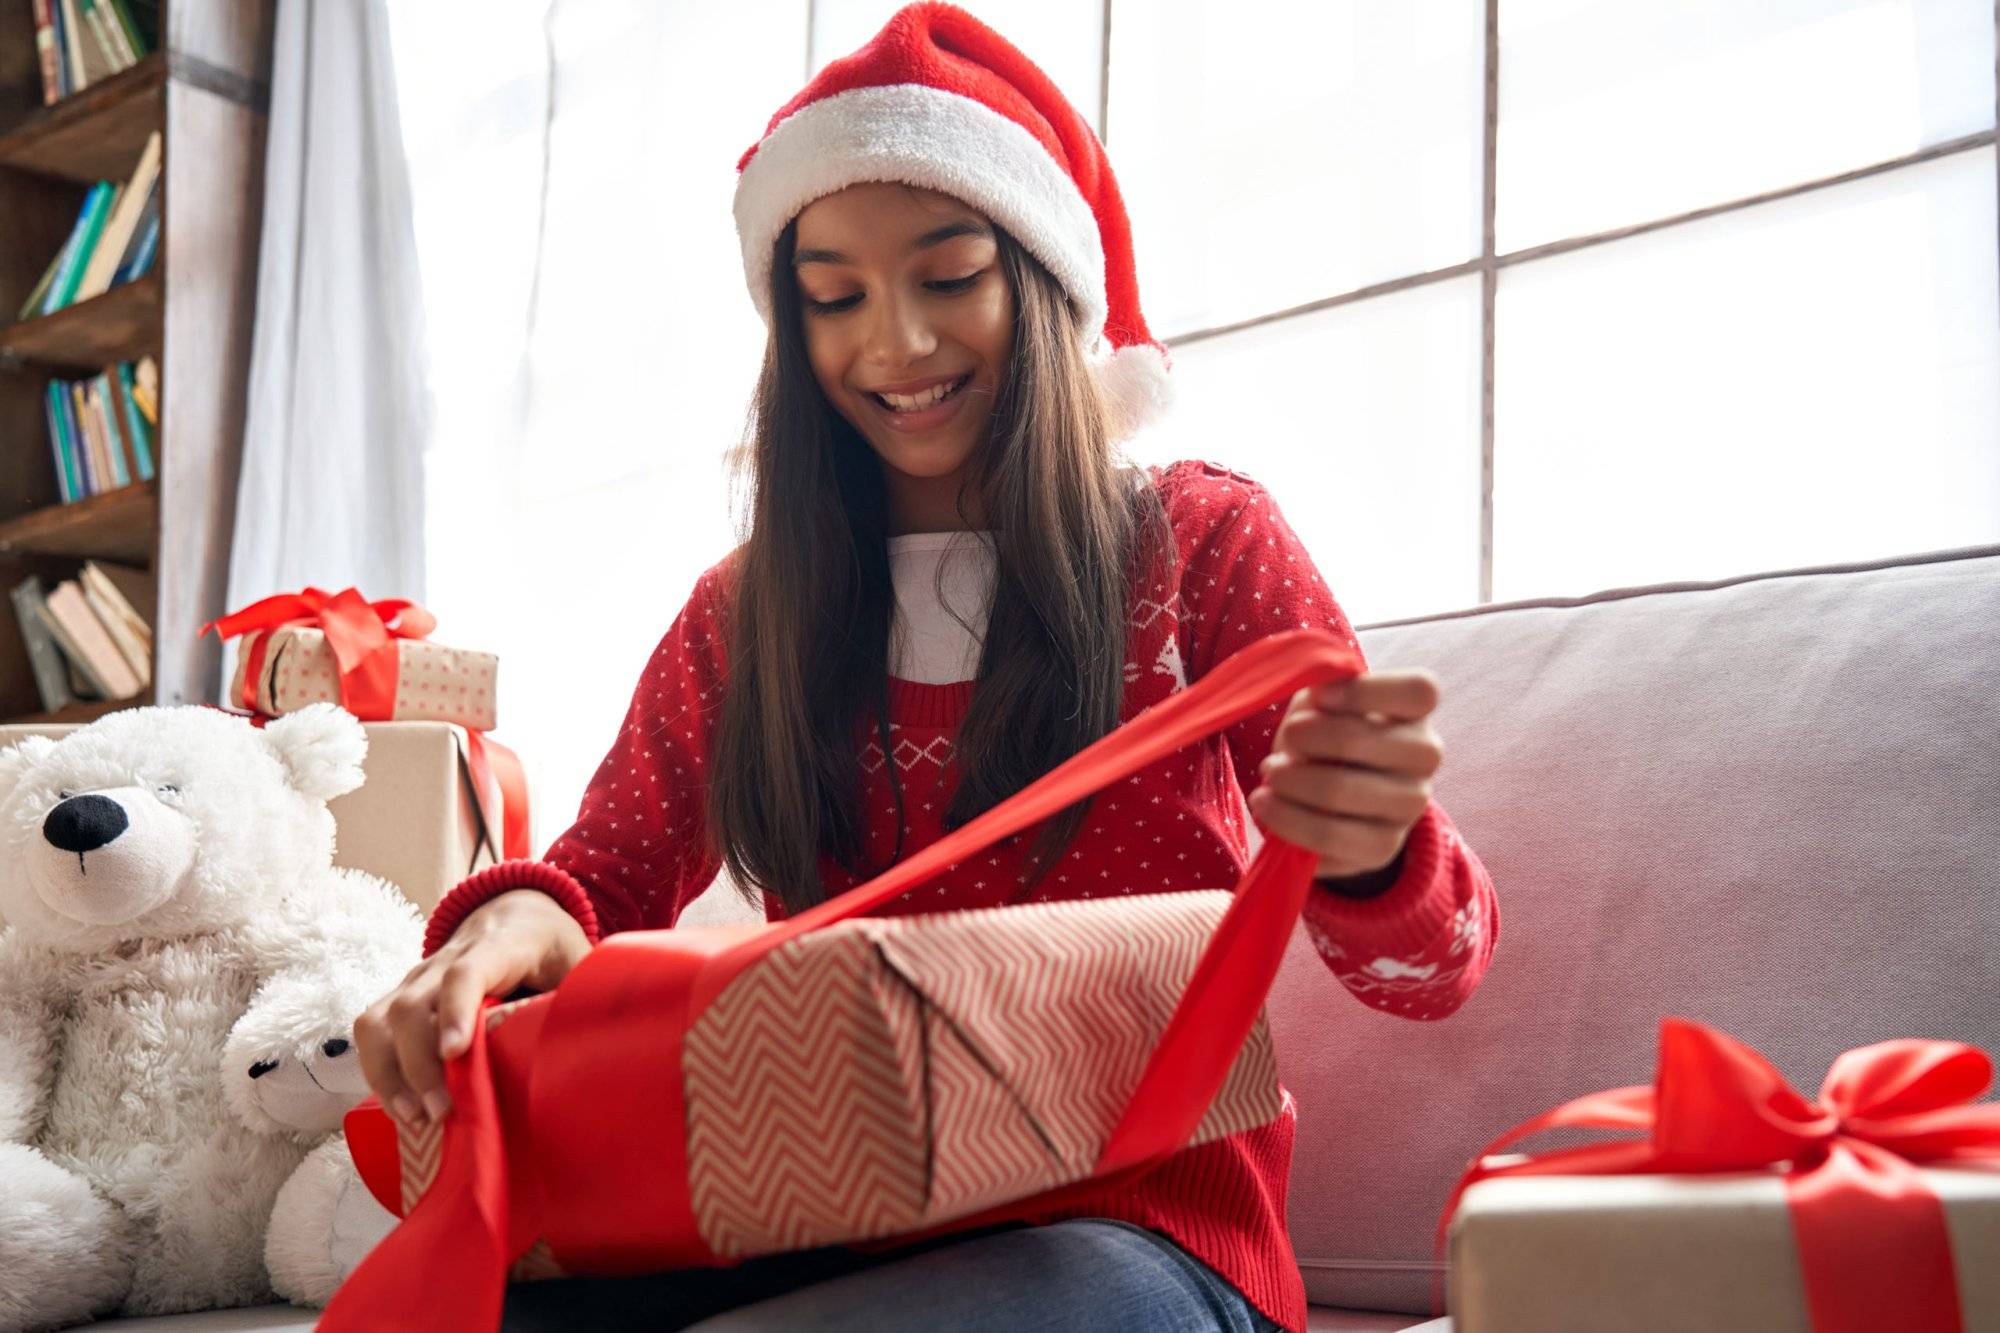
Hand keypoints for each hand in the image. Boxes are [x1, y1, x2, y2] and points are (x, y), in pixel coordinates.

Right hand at [354, 889, 589, 1128]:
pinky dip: (377, 1070)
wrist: (517, 913)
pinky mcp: (402, 996)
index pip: (467, 970)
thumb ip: (579, 999)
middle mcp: (448, 957)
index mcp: (501, 944)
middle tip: (441, 1111)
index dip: (457, 1009)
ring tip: (413, 1118)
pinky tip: (400, 1106)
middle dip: (418, 1063)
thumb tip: (583, 1053)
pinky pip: (372, 1030)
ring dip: (389, 1072)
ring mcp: (419, 977)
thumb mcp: (578, 963)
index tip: (455, 1052)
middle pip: (413, 1004)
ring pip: (381, 1018)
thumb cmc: (552, 947)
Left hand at [1248, 669, 1443, 881]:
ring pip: (1340, 793)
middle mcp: (1425, 758)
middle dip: (1306, 739)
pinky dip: (1287, 820)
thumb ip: (1322, 693)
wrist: (1335, 799)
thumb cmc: (1327, 734)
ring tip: (1269, 775)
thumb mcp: (1323, 703)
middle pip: (1364, 741)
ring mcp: (1411, 806)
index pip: (1419, 691)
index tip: (1319, 697)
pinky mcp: (1385, 847)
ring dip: (1290, 783)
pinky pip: (1329, 837)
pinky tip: (1268, 807)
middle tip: (1282, 742)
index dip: (1364, 690)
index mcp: (1416, 712)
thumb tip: (1315, 699)